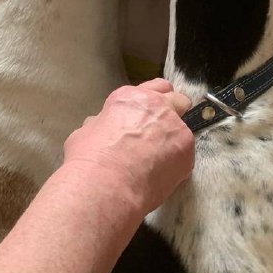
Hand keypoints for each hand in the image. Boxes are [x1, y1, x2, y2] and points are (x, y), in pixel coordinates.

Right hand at [63, 80, 193, 216]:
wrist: (106, 185)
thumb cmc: (89, 160)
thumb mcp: (86, 132)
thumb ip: (101, 124)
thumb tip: (100, 128)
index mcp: (131, 98)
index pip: (154, 88)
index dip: (152, 103)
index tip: (147, 117)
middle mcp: (156, 105)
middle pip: (177, 99)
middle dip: (172, 112)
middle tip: (160, 134)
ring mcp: (174, 125)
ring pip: (182, 129)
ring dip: (173, 141)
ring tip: (158, 163)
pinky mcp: (186, 149)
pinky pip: (185, 153)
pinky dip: (176, 163)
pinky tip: (160, 176)